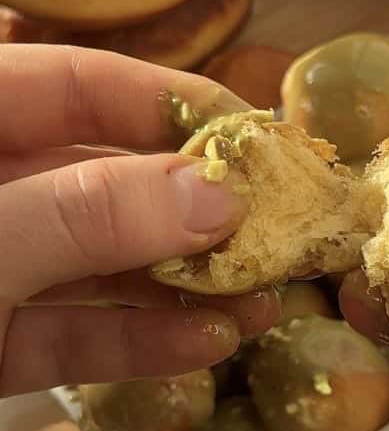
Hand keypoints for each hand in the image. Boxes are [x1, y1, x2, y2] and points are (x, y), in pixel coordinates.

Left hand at [0, 45, 279, 395]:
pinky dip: (134, 342)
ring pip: (97, 266)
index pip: (79, 85)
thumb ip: (87, 214)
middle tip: (275, 235)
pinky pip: (70, 334)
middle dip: (193, 212)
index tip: (257, 138)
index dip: (171, 102)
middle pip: (104, 181)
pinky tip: (205, 345)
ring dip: (181, 287)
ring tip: (262, 302)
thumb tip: (216, 198)